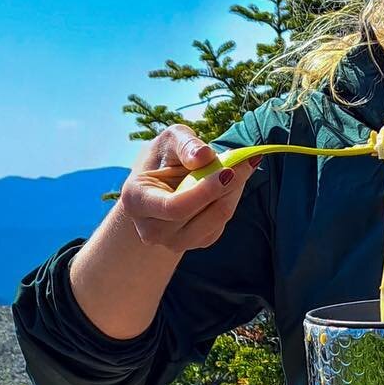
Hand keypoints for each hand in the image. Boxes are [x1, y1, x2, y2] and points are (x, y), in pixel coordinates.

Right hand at [121, 121, 263, 256]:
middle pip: (200, 217)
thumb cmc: (163, 159)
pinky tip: (229, 184)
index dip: (204, 191)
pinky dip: (230, 202)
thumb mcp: (170, 141)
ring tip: (241, 168)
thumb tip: (205, 156)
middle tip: (246, 162)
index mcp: (137, 202)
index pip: (175, 207)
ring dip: (233, 194)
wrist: (158, 187)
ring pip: (216, 222)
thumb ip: (186, 144)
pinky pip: (221, 225)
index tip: (228, 171)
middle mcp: (152, 230)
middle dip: (227, 188)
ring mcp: (174, 242)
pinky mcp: (196, 243)